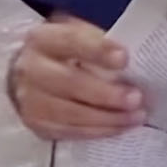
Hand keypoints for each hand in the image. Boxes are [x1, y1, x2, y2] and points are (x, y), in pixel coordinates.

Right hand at [9, 14, 146, 140]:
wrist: (29, 72)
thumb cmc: (65, 50)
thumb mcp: (79, 34)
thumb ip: (100, 43)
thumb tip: (137, 61)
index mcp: (43, 39)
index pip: (71, 41)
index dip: (98, 50)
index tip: (125, 59)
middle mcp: (31, 69)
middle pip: (69, 83)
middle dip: (106, 94)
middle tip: (137, 98)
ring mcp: (30, 100)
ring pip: (70, 113)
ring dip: (108, 118)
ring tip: (137, 116)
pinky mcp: (36, 124)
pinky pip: (69, 131)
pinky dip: (98, 131)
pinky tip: (120, 127)